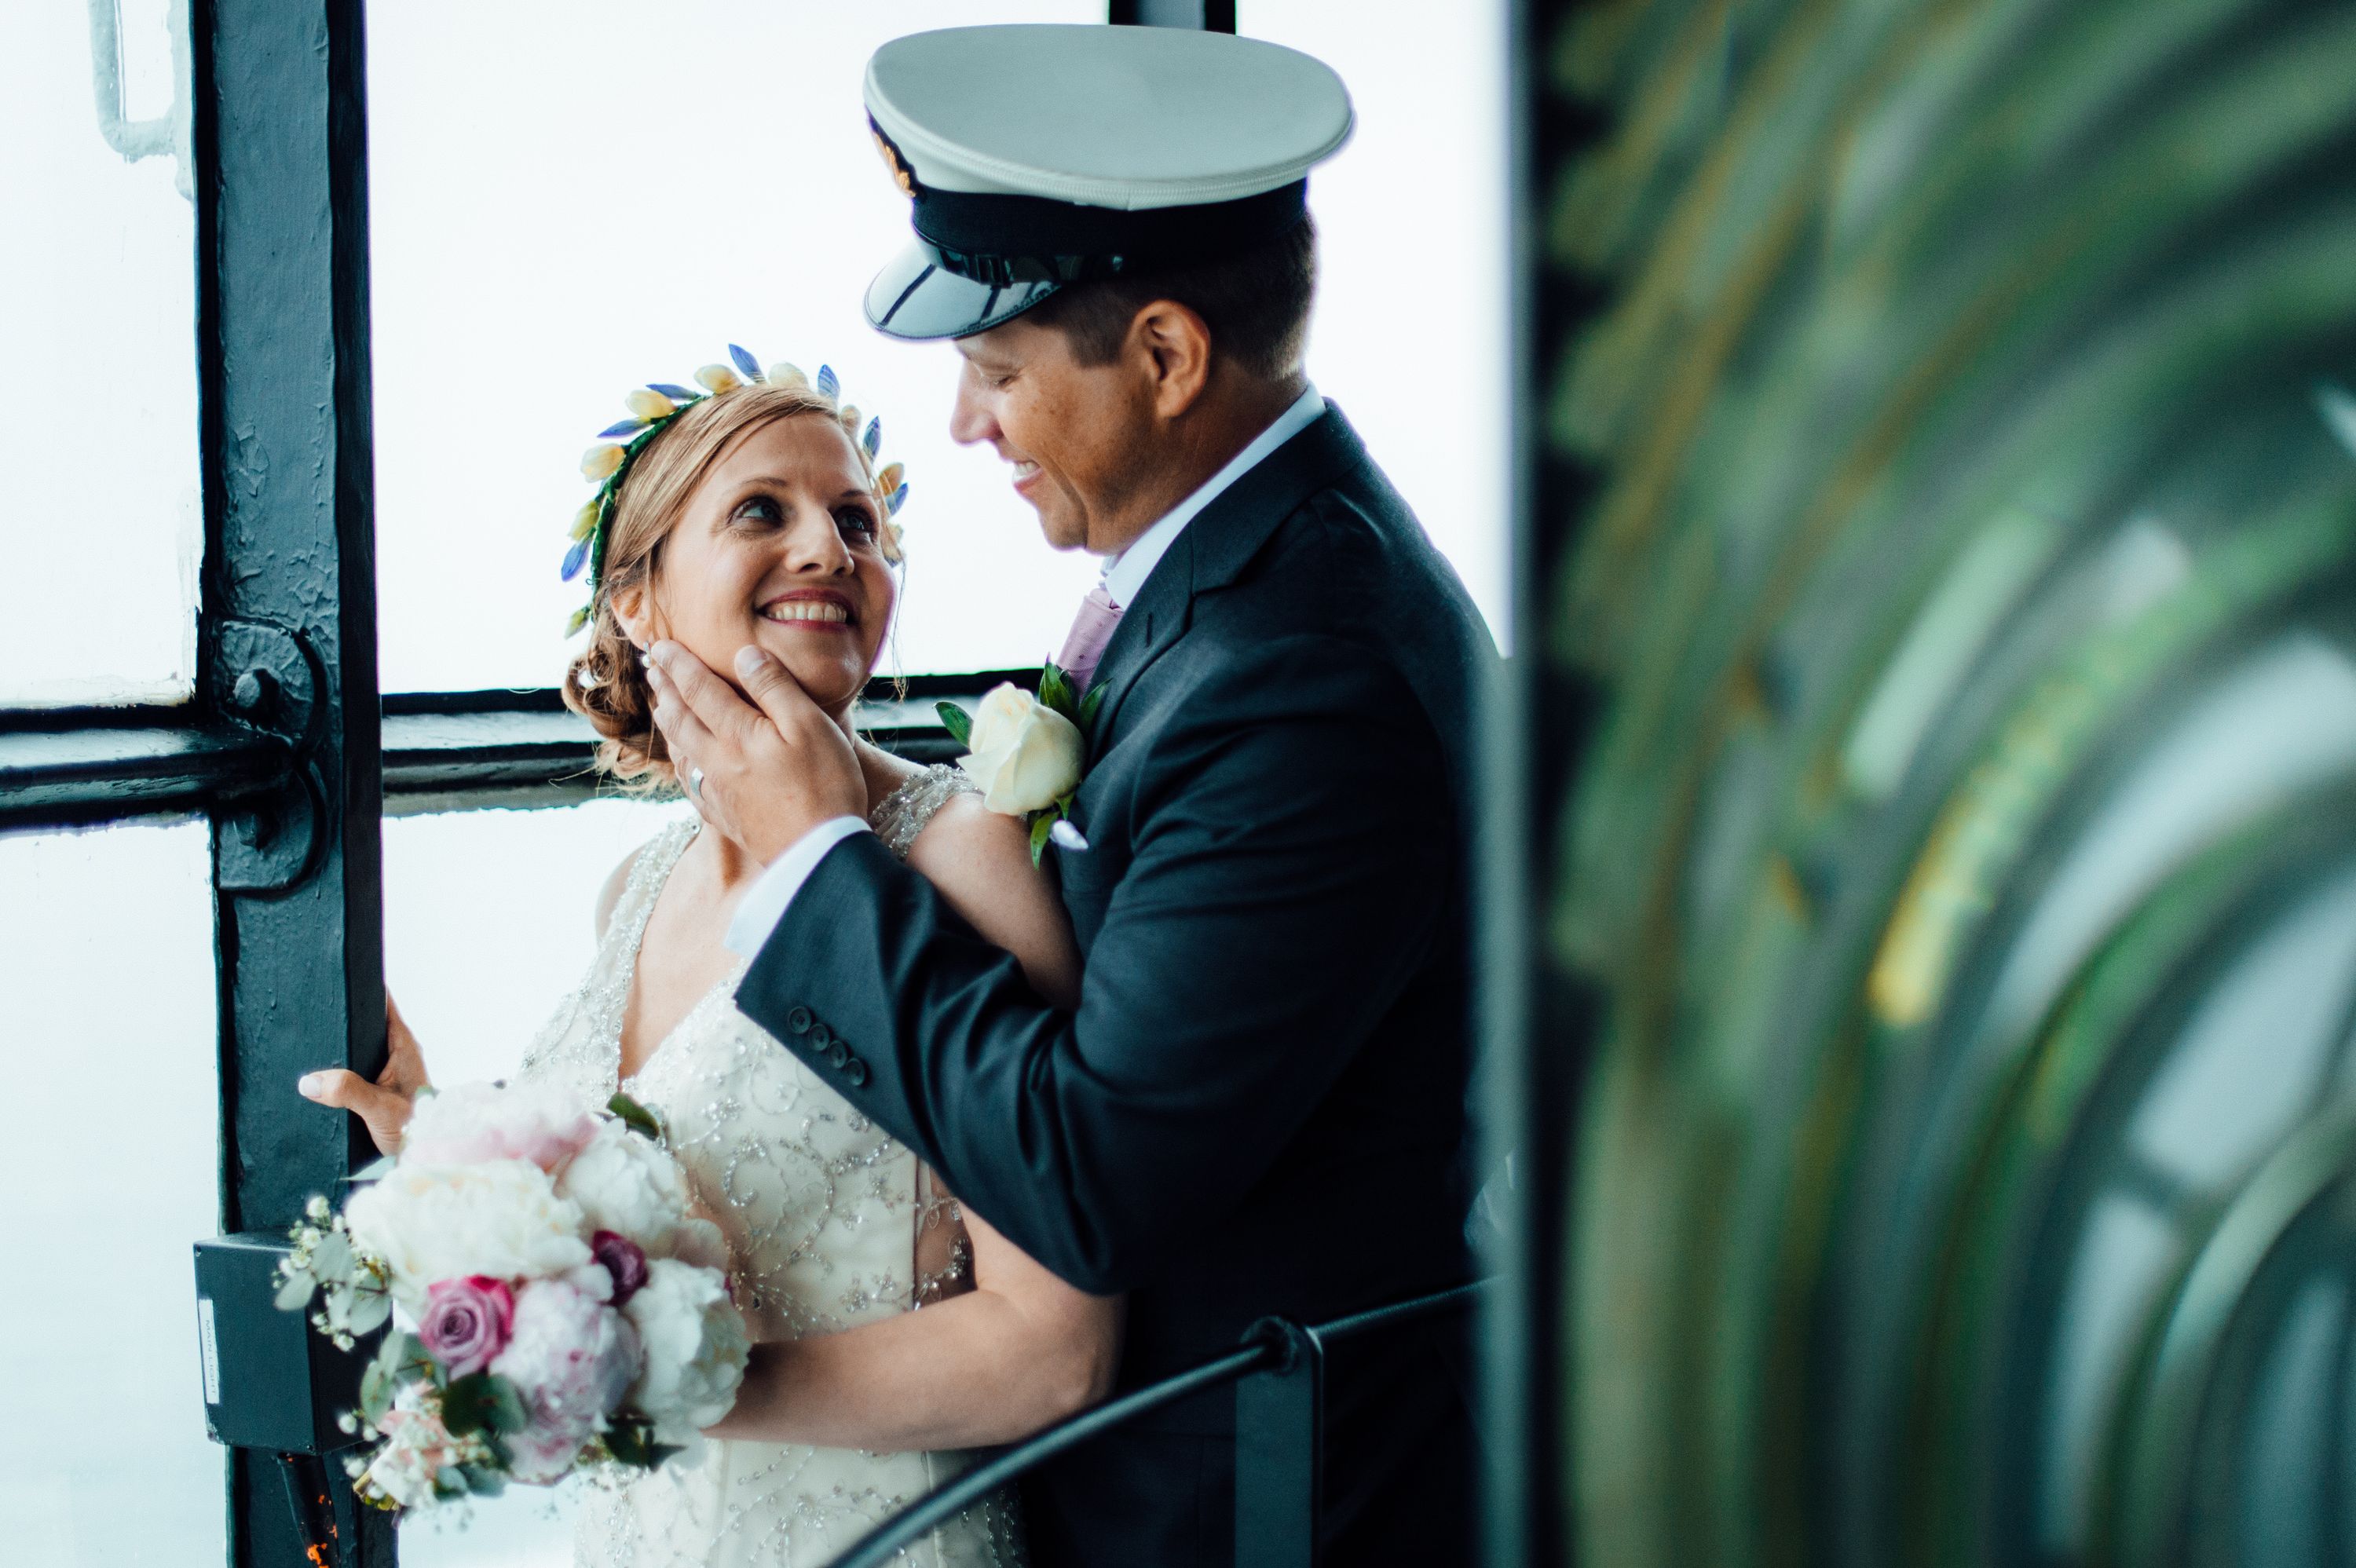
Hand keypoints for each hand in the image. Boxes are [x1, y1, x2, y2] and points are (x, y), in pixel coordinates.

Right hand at [298, 992, 429, 1154]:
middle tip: (307, 1008)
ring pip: (357, 1046)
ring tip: (302, 1039)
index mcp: (402, 1044)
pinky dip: (337, 1067)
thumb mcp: (379, 1108)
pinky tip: (315, 1073)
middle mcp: (396, 1051)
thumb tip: (309, 1081)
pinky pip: (353, 1067)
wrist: (425, 1157)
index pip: (382, 1001)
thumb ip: (348, 1091)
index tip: (336, 975)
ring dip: (336, 1046)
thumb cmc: (414, 1129)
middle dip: (340, 1017)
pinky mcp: (377, 1087)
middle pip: (364, 1022)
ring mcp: (386, 1069)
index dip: (362, 986)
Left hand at [645, 641, 866, 863]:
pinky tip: (684, 764)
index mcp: (737, 734)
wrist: (820, 856)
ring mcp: (719, 793)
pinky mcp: (727, 818)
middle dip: (665, 690)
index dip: (678, 664)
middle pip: (681, 719)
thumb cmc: (826, 786)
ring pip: (681, 751)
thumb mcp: (810, 726)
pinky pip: (691, 784)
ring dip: (668, 723)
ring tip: (660, 707)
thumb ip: (774, 688)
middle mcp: (718, 761)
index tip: (660, 644)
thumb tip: (743, 655)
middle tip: (652, 668)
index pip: (698, 689)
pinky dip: (680, 763)